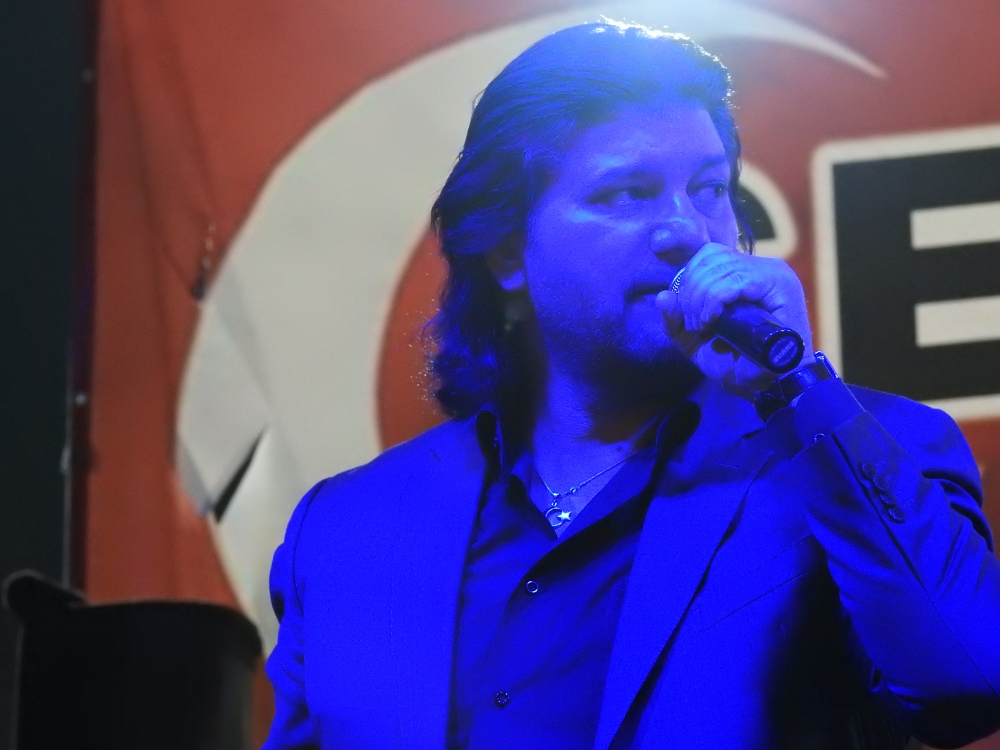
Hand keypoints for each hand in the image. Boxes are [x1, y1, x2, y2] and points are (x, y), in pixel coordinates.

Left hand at [655, 242, 813, 400]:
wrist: (769, 386)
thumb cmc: (736, 363)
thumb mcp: (696, 342)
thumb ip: (677, 321)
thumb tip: (663, 297)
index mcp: (742, 273)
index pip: (707, 255)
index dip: (688, 278)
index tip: (685, 313)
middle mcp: (760, 266)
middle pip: (710, 259)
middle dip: (691, 292)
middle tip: (694, 325)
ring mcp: (772, 273)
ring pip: (720, 267)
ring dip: (701, 298)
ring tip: (703, 326)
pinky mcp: (780, 286)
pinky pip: (735, 280)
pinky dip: (715, 300)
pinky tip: (711, 321)